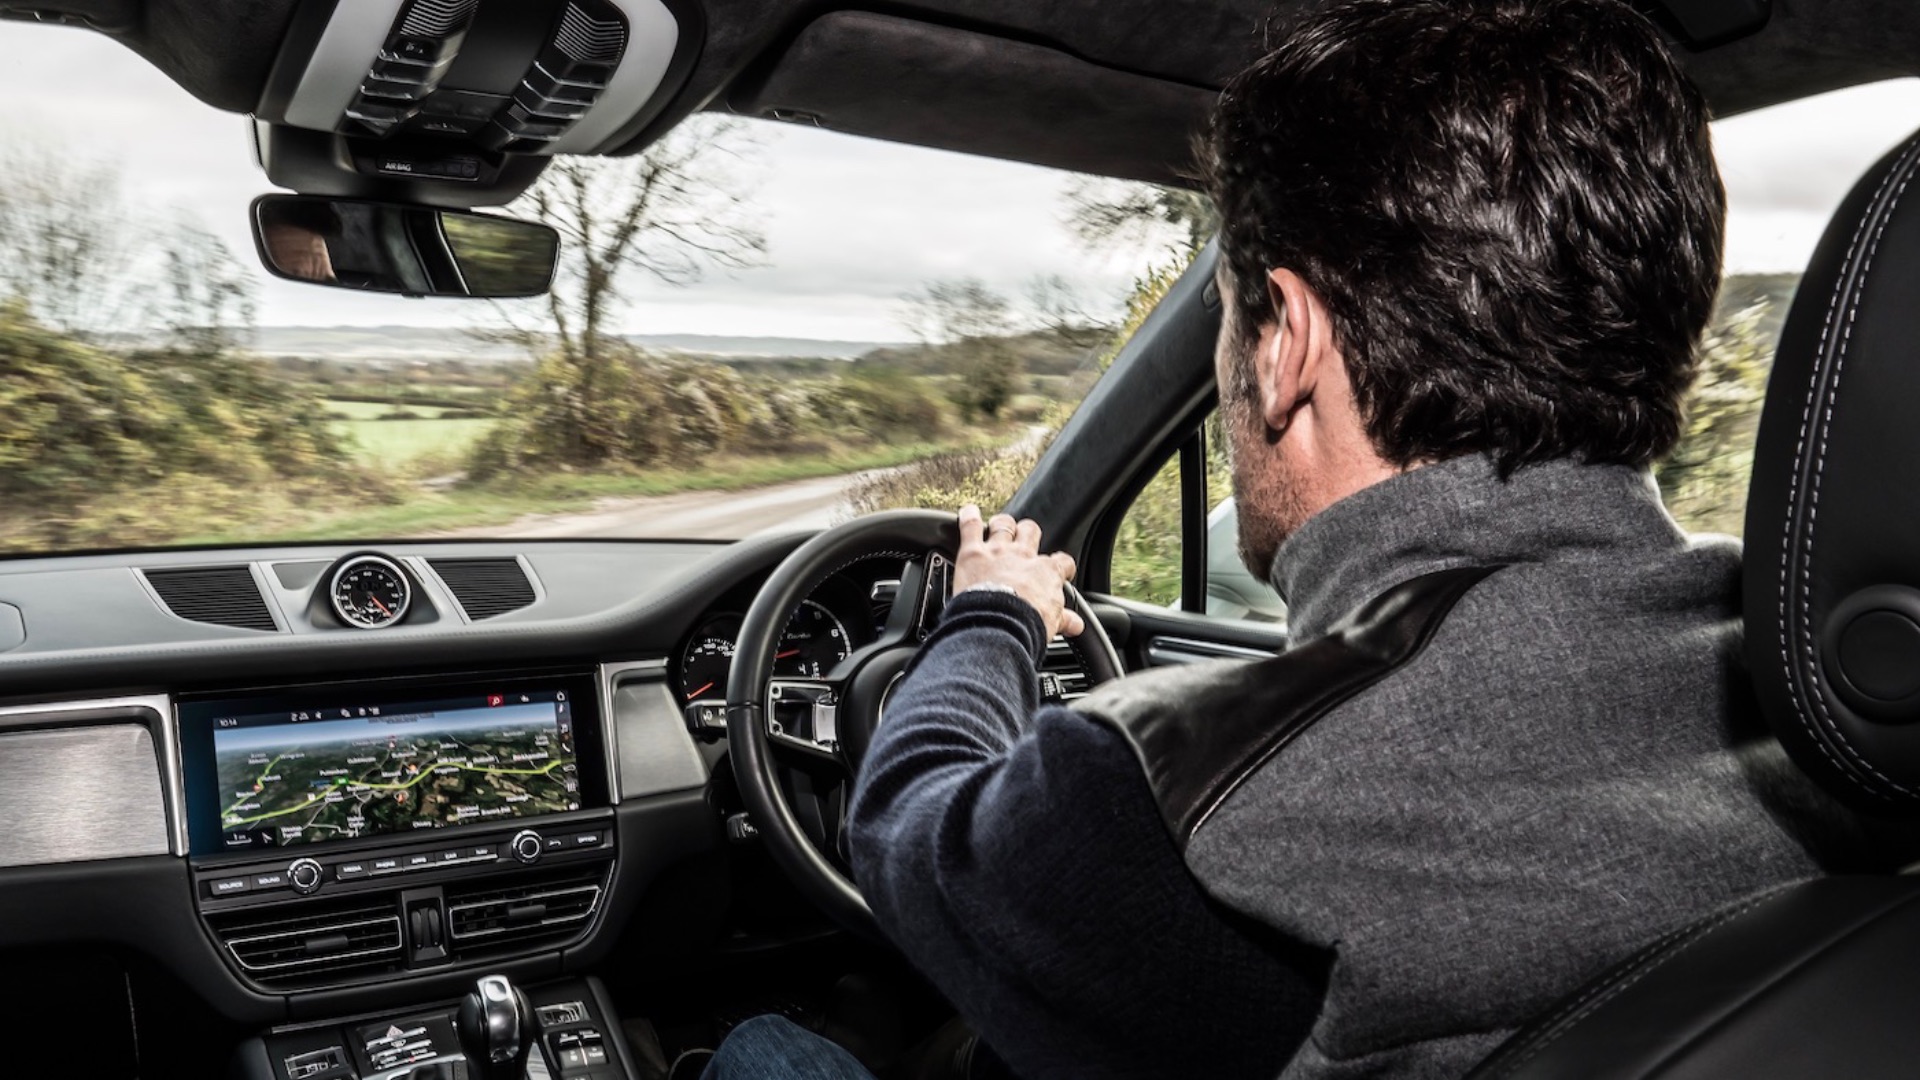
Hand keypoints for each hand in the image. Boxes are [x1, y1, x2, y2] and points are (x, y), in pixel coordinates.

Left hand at [953, 505, 1085, 638]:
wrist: (998, 627)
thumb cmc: (1025, 627)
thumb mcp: (1051, 624)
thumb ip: (1064, 620)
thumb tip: (1076, 625)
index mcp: (1047, 573)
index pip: (1062, 562)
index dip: (1062, 565)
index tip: (1061, 571)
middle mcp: (1024, 556)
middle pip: (1031, 532)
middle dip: (1029, 534)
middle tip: (1026, 541)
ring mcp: (998, 551)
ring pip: (1004, 525)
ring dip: (1002, 524)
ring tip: (999, 526)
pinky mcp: (973, 553)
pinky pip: (971, 526)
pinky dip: (969, 516)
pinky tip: (969, 510)